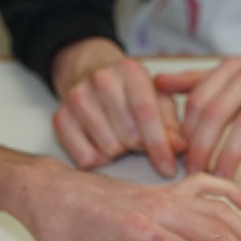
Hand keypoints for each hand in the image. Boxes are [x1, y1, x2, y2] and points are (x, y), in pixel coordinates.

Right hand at [50, 37, 184, 176]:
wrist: (93, 75)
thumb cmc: (134, 94)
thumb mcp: (160, 101)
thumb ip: (172, 125)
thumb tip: (180, 148)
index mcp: (131, 71)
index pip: (146, 114)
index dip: (160, 146)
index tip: (169, 169)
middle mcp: (101, 80)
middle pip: (128, 136)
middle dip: (140, 147)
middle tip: (139, 140)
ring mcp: (77, 97)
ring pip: (108, 149)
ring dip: (120, 152)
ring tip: (120, 138)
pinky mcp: (60, 117)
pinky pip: (85, 158)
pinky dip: (99, 159)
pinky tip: (102, 143)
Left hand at [154, 37, 240, 180]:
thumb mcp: (235, 71)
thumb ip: (196, 80)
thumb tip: (155, 84)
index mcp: (230, 68)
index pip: (197, 101)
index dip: (186, 132)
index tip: (181, 157)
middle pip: (216, 114)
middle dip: (201, 148)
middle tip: (196, 174)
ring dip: (230, 156)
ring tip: (222, 178)